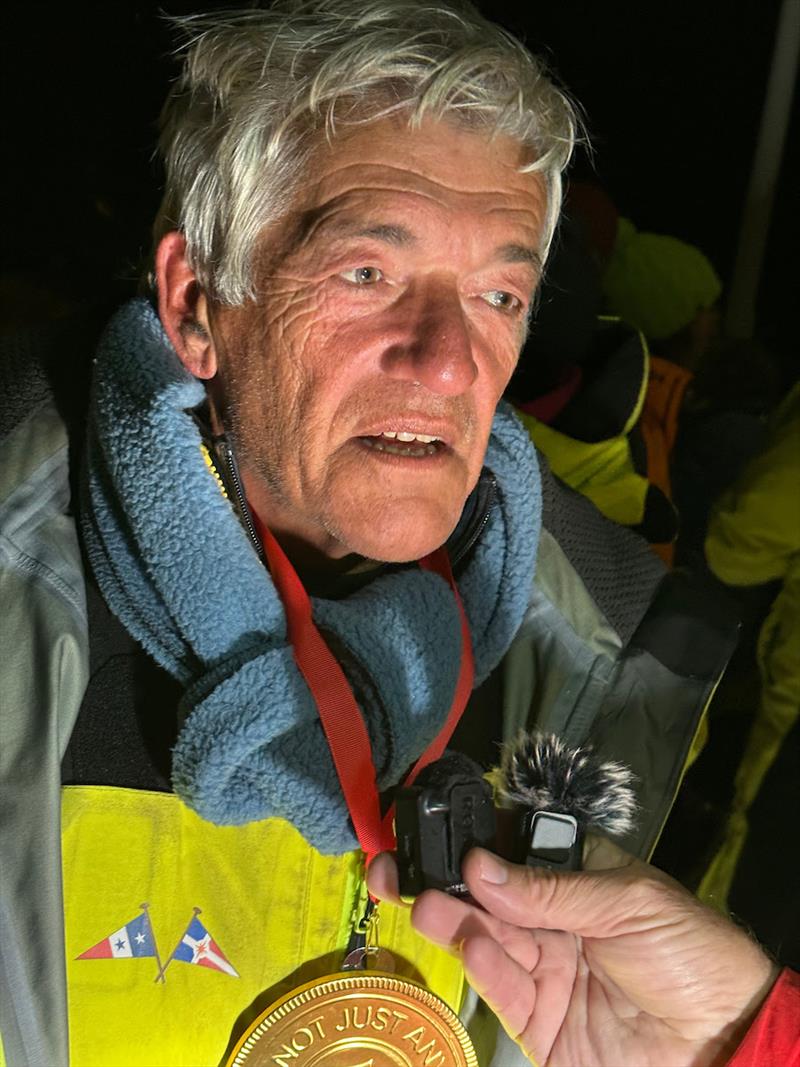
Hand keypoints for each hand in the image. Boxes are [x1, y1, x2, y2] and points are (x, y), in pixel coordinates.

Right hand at [368, 847, 777, 1066]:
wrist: (722, 1043)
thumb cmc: (690, 952)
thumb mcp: (628, 903)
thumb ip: (550, 889)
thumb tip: (478, 865)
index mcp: (578, 876)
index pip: (515, 849)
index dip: (474, 840)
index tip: (432, 828)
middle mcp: (552, 916)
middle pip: (487, 893)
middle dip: (443, 878)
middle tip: (397, 867)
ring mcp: (543, 967)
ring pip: (485, 935)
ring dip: (452, 916)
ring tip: (423, 901)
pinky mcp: (536, 1018)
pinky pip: (501, 986)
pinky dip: (481, 964)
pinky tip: (469, 942)